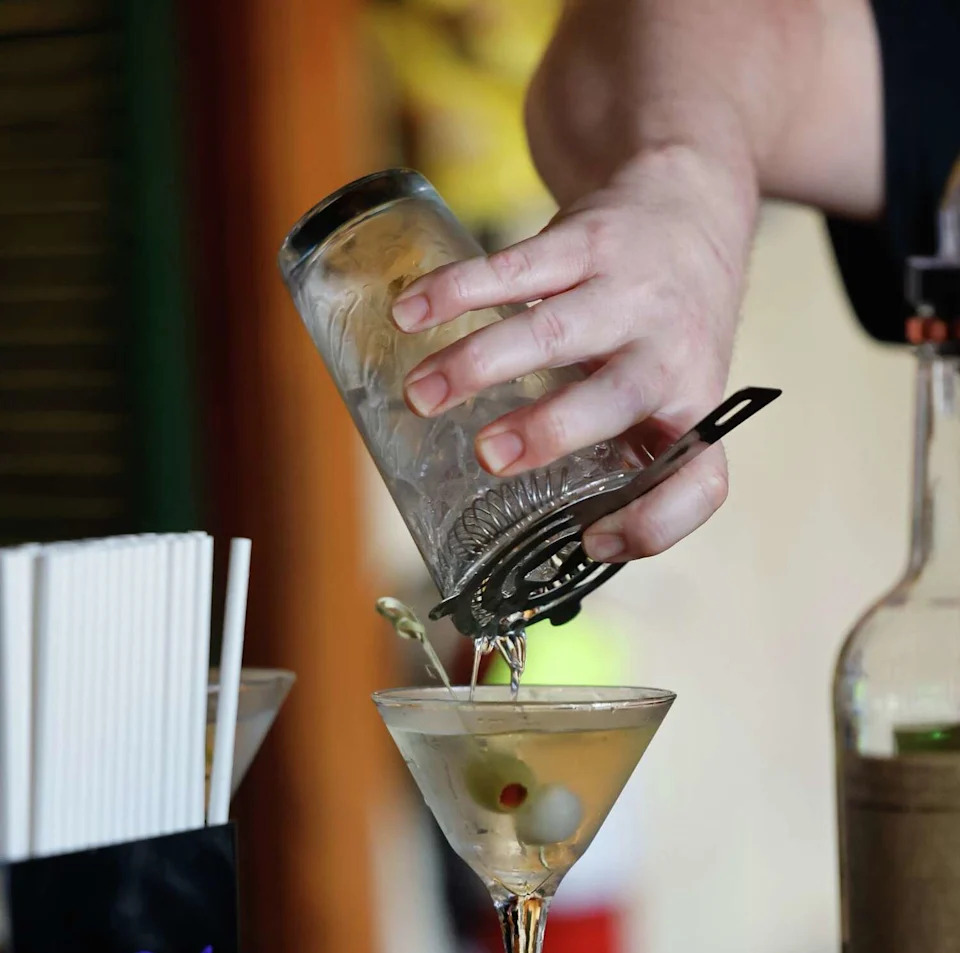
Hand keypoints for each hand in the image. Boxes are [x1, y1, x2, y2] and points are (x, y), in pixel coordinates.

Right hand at [392, 146, 755, 562]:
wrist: (694, 205)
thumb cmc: (667, 330)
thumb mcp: (673, 392)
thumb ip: (619, 453)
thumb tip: (541, 537)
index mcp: (695, 409)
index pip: (702, 482)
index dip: (654, 524)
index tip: (591, 541)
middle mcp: (670, 353)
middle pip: (617, 397)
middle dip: (549, 429)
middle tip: (488, 455)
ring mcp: (630, 292)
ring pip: (552, 329)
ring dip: (479, 363)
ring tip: (422, 396)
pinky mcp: (589, 239)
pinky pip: (517, 266)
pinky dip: (457, 290)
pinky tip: (411, 315)